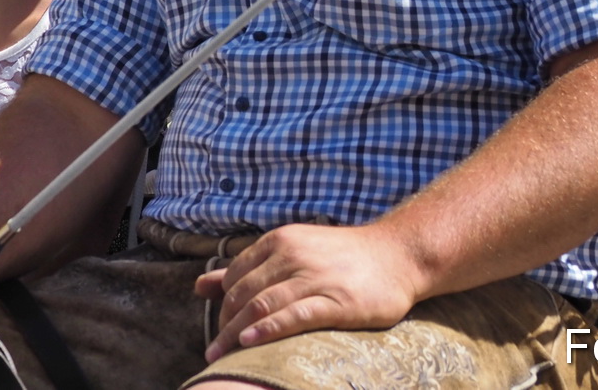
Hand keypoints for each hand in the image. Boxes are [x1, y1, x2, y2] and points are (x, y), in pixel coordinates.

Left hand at [193, 222, 424, 361]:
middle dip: (225, 324)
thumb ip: (246, 268)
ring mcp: (313, 276)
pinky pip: (292, 316)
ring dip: (235, 334)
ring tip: (221, 356)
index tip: (221, 328)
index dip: (222, 305)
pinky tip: (250, 342)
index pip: (235, 276)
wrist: (397, 255)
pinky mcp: (334, 301)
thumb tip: (200, 286)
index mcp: (280, 240)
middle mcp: (292, 254)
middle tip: (216, 350)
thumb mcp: (292, 251)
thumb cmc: (342, 257)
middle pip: (243, 294)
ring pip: (261, 306)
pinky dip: (266, 330)